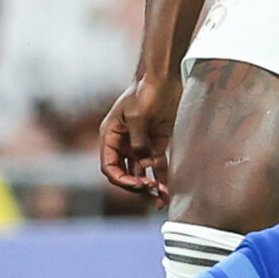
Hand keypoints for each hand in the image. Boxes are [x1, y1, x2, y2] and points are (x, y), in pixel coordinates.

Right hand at [99, 74, 180, 202]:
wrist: (164, 76)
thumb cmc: (144, 91)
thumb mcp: (137, 115)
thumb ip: (138, 140)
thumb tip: (142, 162)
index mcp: (111, 136)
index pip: (110, 166)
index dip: (121, 179)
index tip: (137, 184)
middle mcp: (123, 144)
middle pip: (126, 173)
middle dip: (137, 187)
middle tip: (152, 194)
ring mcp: (140, 144)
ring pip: (142, 172)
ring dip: (150, 187)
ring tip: (161, 201)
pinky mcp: (157, 143)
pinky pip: (157, 165)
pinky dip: (162, 177)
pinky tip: (169, 190)